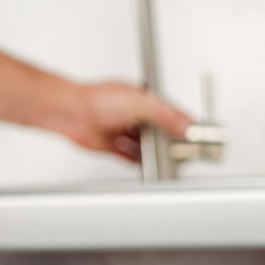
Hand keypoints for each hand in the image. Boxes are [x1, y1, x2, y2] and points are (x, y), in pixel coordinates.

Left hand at [58, 82, 192, 161]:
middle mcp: (131, 113)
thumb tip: (185, 125)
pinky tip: (147, 166)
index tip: (195, 136)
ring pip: (144, 144)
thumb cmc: (96, 99)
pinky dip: (138, 161)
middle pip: (158, 130)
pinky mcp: (109, 144)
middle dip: (171, 141)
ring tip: (169, 161)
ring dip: (155, 152)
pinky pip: (128, 155)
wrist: (69, 112)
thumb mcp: (139, 103)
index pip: (169, 113)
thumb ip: (165, 114)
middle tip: (183, 152)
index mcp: (140, 99)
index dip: (183, 125)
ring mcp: (120, 129)